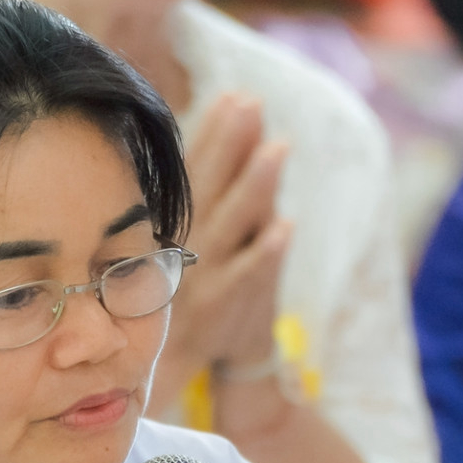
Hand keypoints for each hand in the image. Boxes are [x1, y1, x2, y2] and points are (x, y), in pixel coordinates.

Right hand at [155, 96, 293, 412]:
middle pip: (210, 189)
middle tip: (250, 103)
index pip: (195, 173)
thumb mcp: (200, 243)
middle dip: (230, 145)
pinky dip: (264, 253)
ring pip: (230, 227)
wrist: (204, 366)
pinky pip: (247, 278)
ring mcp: (206, 277)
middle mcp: (187, 248)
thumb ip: (216, 192)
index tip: (233, 96)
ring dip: (253, 188)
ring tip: (278, 149)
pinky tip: (285, 226)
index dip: (213, 134)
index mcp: (177, 228)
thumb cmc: (208, 293)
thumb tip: (235, 131)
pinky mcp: (226, 310)